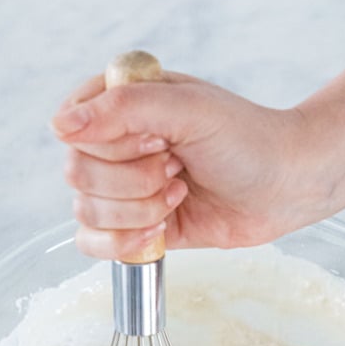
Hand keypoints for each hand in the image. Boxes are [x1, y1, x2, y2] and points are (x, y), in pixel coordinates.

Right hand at [51, 71, 336, 259]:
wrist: (285, 186)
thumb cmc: (245, 139)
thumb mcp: (188, 109)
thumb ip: (123, 108)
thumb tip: (59, 124)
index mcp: (118, 102)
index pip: (74, 129)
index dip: (116, 145)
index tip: (162, 140)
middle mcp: (113, 144)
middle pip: (77, 174)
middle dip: (135, 181)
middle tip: (178, 169)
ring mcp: (121, 187)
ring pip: (86, 211)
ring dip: (140, 211)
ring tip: (180, 194)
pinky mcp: (131, 226)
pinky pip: (92, 243)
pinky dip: (123, 243)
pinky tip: (160, 231)